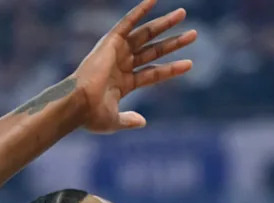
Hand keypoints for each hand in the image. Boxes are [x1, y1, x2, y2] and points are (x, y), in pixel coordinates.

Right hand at [73, 0, 196, 132]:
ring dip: (164, 24)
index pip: (153, 73)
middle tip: (194, 34)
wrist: (79, 104)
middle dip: (173, 42)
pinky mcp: (110, 42)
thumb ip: (128, 120)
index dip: (171, 69)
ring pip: (146, 35)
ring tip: (183, 14)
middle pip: (154, 51)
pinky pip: (127, 22)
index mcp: (124, 83)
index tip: (190, 64)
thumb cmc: (92, 116)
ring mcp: (117, 52)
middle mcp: (122, 65)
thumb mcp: (113, 121)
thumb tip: (142, 122)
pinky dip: (139, 10)